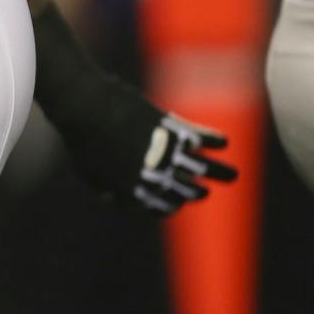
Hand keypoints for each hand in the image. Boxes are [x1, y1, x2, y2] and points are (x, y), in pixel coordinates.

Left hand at [56, 80, 237, 214]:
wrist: (84, 106)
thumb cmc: (81, 138)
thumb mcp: (89, 173)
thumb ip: (106, 190)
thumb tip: (119, 202)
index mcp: (135, 190)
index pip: (164, 206)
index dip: (174, 204)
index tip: (180, 200)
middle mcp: (155, 175)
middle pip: (189, 191)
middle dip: (198, 192)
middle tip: (204, 190)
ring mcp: (165, 152)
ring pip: (205, 170)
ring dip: (221, 173)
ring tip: (232, 175)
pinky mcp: (170, 128)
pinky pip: (201, 138)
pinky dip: (215, 140)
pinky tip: (223, 141)